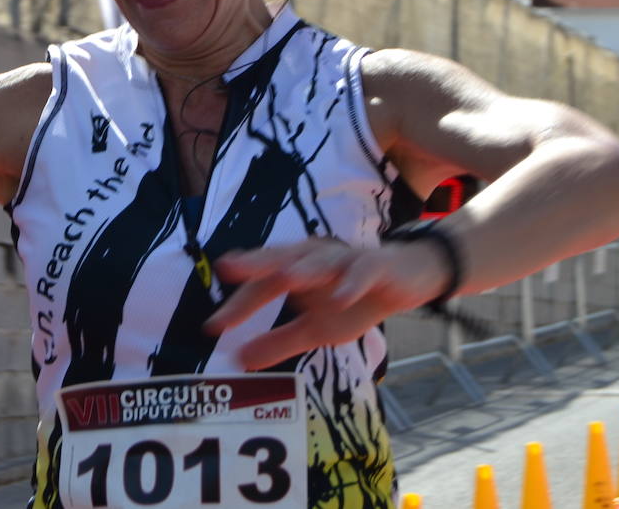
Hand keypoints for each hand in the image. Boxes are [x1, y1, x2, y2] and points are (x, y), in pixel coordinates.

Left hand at [203, 238, 445, 369]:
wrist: (406, 279)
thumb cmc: (352, 298)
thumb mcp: (314, 328)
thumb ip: (279, 341)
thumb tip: (240, 360)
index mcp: (294, 269)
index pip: (260, 287)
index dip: (237, 306)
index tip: (212, 328)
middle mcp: (314, 257)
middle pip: (280, 260)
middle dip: (255, 263)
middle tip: (227, 268)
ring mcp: (345, 260)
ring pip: (320, 262)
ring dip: (303, 269)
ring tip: (285, 278)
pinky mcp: (375, 267)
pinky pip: (362, 274)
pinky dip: (351, 284)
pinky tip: (340, 298)